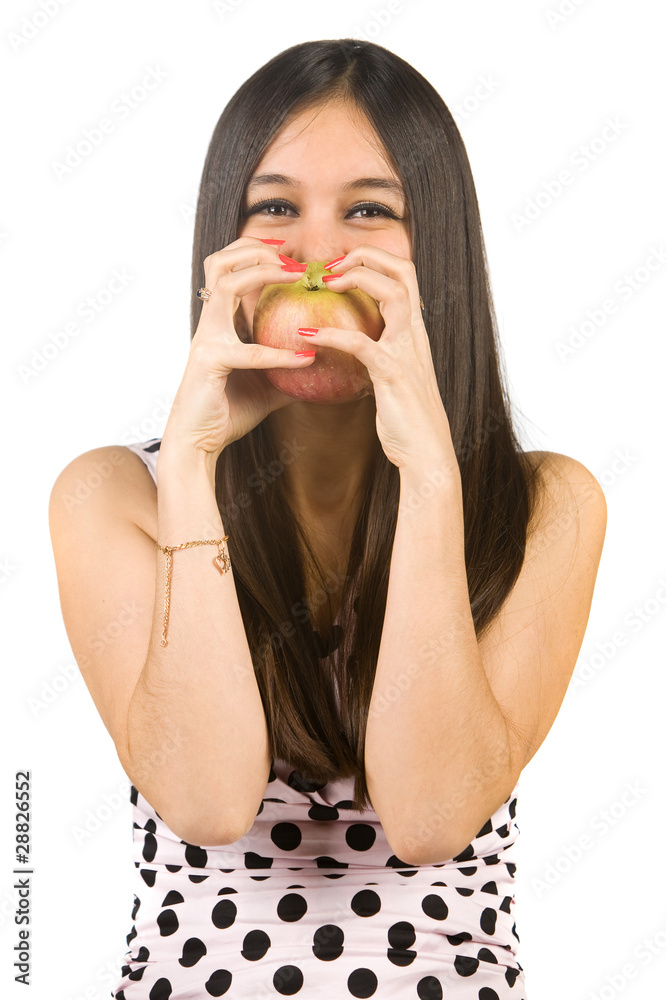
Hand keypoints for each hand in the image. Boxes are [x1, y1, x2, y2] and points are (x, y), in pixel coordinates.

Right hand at [161, 237, 314, 460]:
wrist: (198, 442)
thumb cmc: (228, 413)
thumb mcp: (268, 387)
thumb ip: (289, 371)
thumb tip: (325, 366)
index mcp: (220, 324)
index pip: (231, 272)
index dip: (258, 256)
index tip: (293, 259)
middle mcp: (210, 324)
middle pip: (220, 261)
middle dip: (255, 249)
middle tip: (292, 257)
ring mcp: (207, 338)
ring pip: (226, 282)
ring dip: (262, 272)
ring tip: (294, 276)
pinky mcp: (210, 360)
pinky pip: (249, 350)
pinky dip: (279, 353)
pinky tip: (306, 358)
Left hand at [298, 245, 457, 474]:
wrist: (427, 451)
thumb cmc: (408, 420)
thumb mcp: (396, 379)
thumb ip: (381, 357)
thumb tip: (355, 350)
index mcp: (414, 333)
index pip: (405, 276)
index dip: (375, 260)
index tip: (341, 266)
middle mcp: (415, 335)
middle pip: (403, 271)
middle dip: (368, 255)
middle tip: (331, 265)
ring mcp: (406, 351)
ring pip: (392, 292)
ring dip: (357, 278)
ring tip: (325, 282)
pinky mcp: (392, 373)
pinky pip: (361, 343)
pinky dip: (333, 333)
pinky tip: (307, 334)